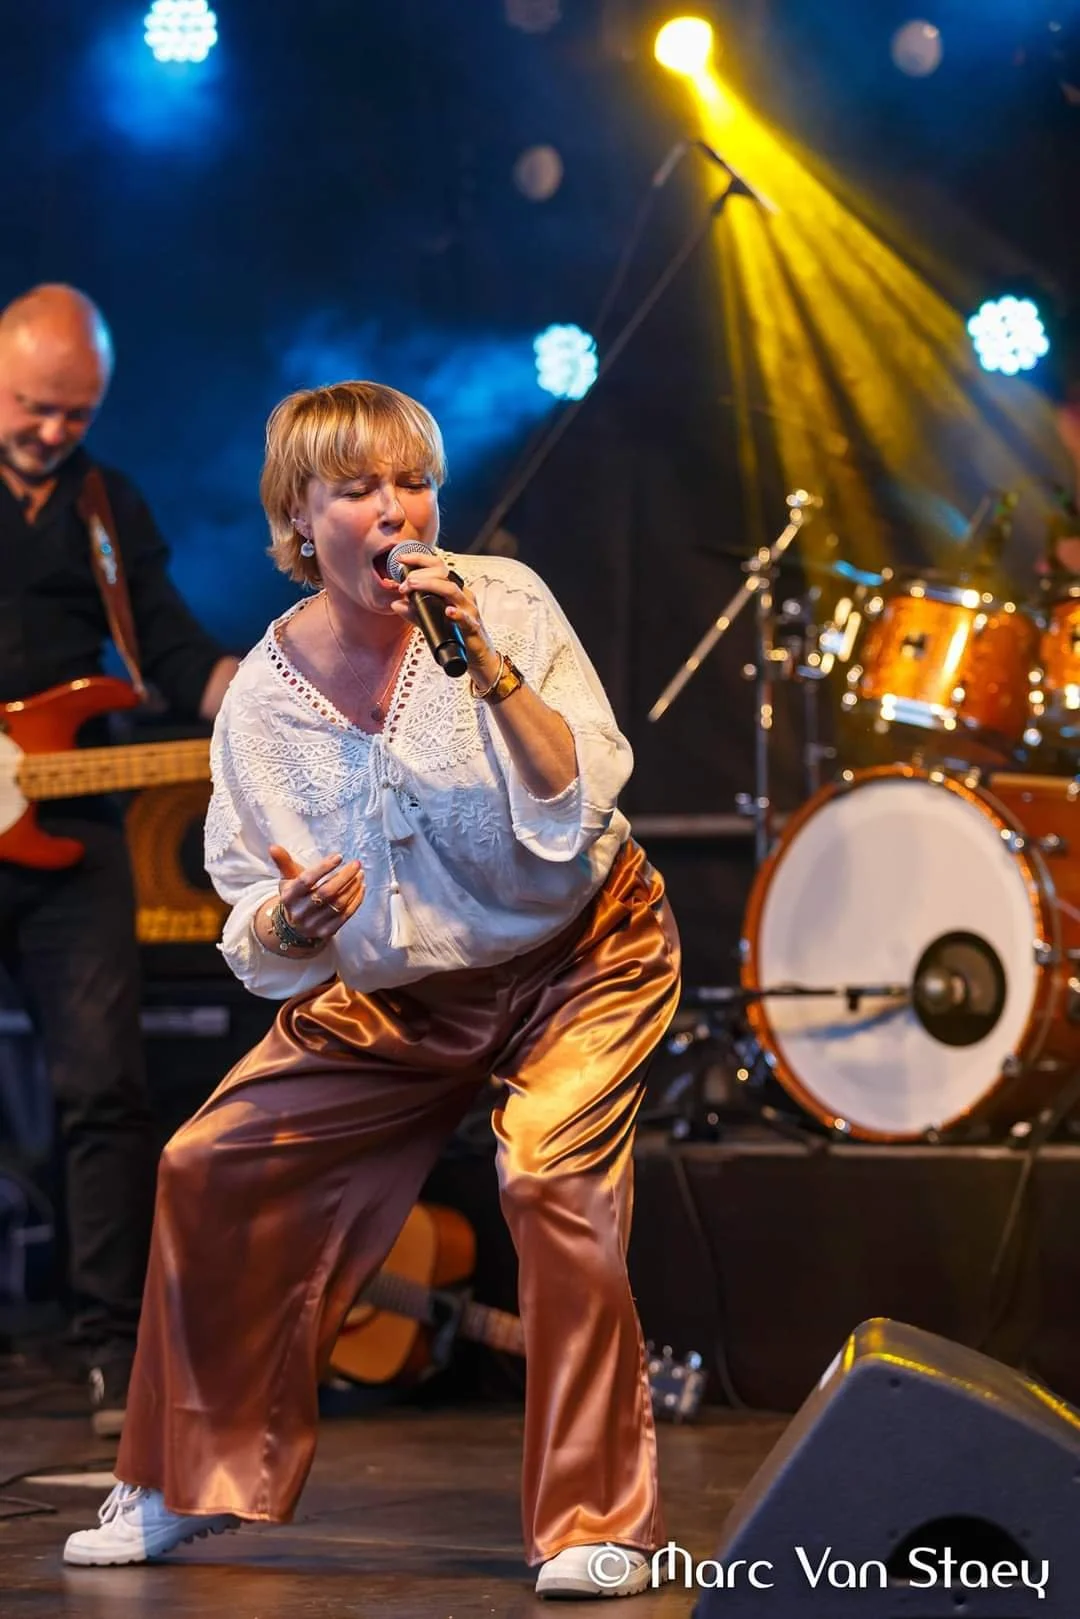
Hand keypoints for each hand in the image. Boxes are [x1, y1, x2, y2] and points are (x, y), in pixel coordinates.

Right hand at [268, 845, 364, 940]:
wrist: (295, 926)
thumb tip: (273, 847)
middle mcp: (299, 912)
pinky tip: (361, 888)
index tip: (339, 856)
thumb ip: (284, 862)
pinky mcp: (326, 932)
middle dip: (344, 876)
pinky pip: (345, 916)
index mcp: (288, 897)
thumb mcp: (288, 879)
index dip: (323, 868)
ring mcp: (313, 924)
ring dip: (352, 887)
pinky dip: (356, 901)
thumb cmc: (296, 896)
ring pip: (338, 904)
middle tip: (356, 864)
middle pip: (326, 893)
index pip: (306, 880)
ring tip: (360, 874)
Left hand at [380, 551, 500, 686]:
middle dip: (421, 575)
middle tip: (404, 583)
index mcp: (453, 590)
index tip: (401, 559)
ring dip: (431, 586)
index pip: (438, 567)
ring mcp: (469, 610)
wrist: (477, 657)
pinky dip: (457, 614)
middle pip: (444, 574)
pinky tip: (448, 612)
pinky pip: (466, 619)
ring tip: (413, 587)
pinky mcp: (473, 627)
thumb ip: (414, 612)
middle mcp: (462, 595)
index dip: (420, 559)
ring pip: (452, 591)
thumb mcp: (432, 621)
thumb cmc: (458, 635)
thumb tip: (395, 604)